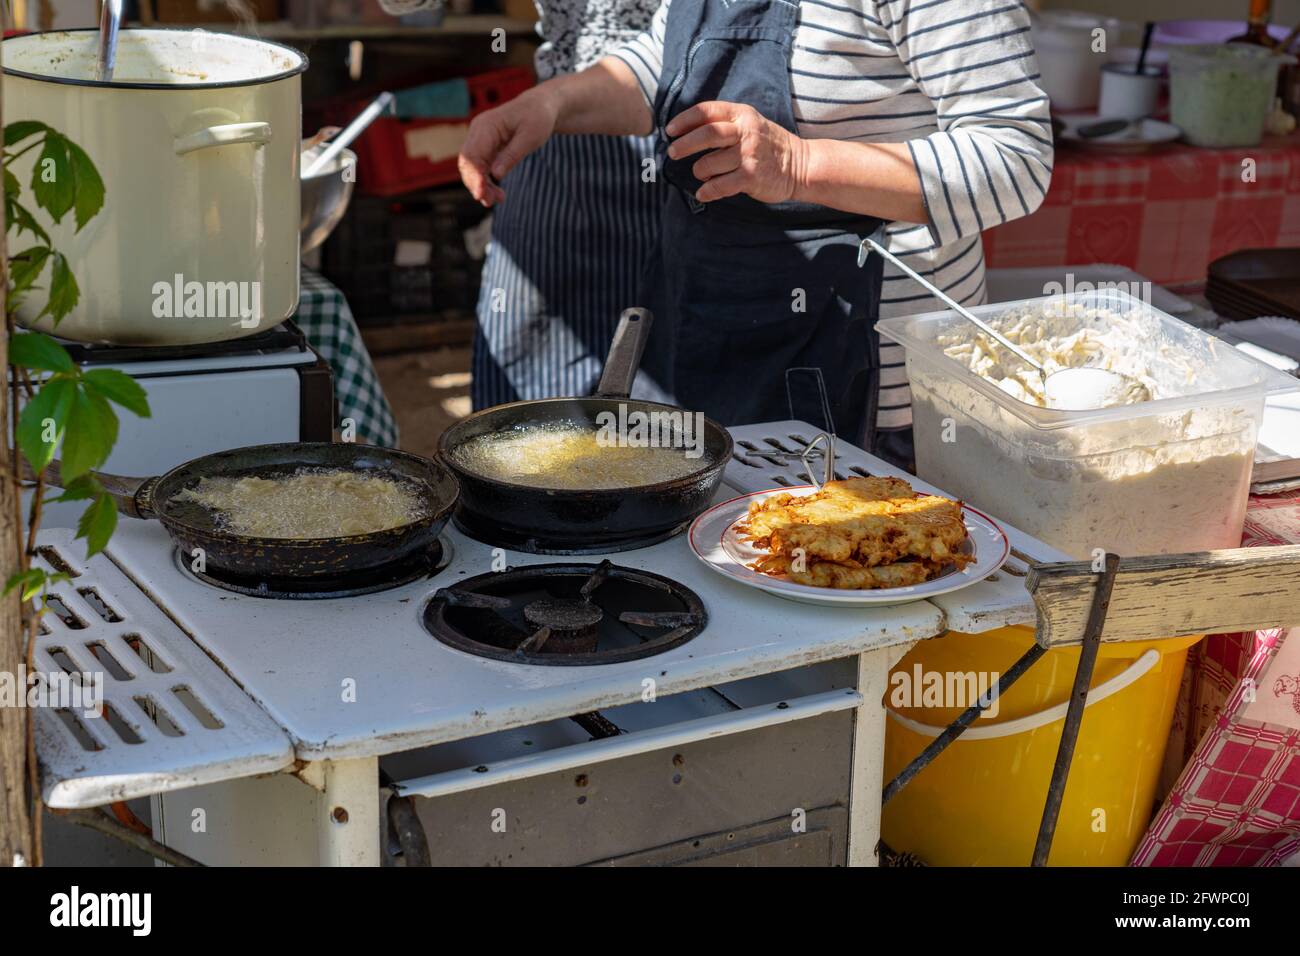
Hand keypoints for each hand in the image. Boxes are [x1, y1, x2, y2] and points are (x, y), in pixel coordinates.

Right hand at [458, 87, 560, 205]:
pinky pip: (480, 167)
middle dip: (476, 184)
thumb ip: (512, 155)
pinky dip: (486, 181)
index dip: (474, 176)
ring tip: (497, 199)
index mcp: (487, 125)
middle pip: (467, 163)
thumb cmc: (538, 118)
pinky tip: (496, 193)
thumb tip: (496, 174)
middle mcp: (478, 131)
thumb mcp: (530, 137)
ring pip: (472, 167)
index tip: (481, 194)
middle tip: (491, 201)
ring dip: (481, 185)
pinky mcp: (485, 146)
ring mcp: (480, 139)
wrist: (540, 107)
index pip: (472, 154)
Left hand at [665, 101, 810, 203]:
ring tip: (701, 173)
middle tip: (673, 152)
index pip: (707, 111)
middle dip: (685, 144)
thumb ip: (725, 123)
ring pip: (709, 164)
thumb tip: (687, 131)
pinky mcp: (751, 177)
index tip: (670, 130)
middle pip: (707, 135)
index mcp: (743, 115)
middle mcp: (746, 132)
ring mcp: (749, 155)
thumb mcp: (750, 124)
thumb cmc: (769, 145)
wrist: (801, 165)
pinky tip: (703, 192)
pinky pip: (719, 186)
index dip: (685, 120)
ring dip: (699, 171)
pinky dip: (707, 191)